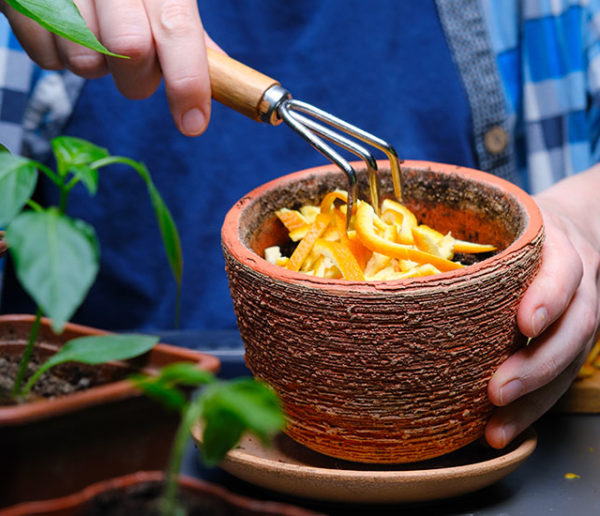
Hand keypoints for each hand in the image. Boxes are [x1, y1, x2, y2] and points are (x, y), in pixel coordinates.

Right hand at [1, 0, 214, 135]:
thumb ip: (184, 33)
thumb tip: (222, 77)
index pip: (178, 29)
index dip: (189, 82)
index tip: (193, 124)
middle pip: (131, 51)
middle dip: (137, 77)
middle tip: (132, 65)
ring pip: (85, 63)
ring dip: (95, 66)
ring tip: (92, 36)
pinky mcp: (20, 1)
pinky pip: (46, 60)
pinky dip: (59, 58)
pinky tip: (62, 30)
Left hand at [485, 166, 599, 447]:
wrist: (568, 230)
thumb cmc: (516, 228)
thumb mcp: (502, 220)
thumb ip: (465, 238)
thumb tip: (391, 260)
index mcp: (557, 244)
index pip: (563, 270)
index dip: (548, 296)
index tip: (525, 322)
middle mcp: (580, 280)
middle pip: (575, 326)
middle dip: (537, 364)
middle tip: (497, 391)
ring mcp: (583, 312)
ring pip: (572, 361)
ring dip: (535, 400)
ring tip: (498, 427)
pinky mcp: (573, 341)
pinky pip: (562, 379)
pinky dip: (533, 408)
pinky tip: (503, 429)